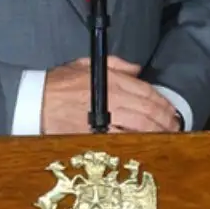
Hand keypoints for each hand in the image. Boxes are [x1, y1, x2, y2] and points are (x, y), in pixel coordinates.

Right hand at [40, 57, 178, 133]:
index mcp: (111, 79)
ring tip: (165, 136)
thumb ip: (116, 64)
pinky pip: (121, 138)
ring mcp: (103, 116)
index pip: (146, 91)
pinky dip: (136, 141)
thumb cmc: (59, 83)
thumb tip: (137, 69)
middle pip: (147, 110)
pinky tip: (145, 144)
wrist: (34, 101)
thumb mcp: (86, 64)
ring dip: (156, 132)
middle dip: (164, 119)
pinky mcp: (94, 133)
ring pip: (139, 126)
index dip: (163, 102)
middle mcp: (111, 97)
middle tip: (174, 126)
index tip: (171, 110)